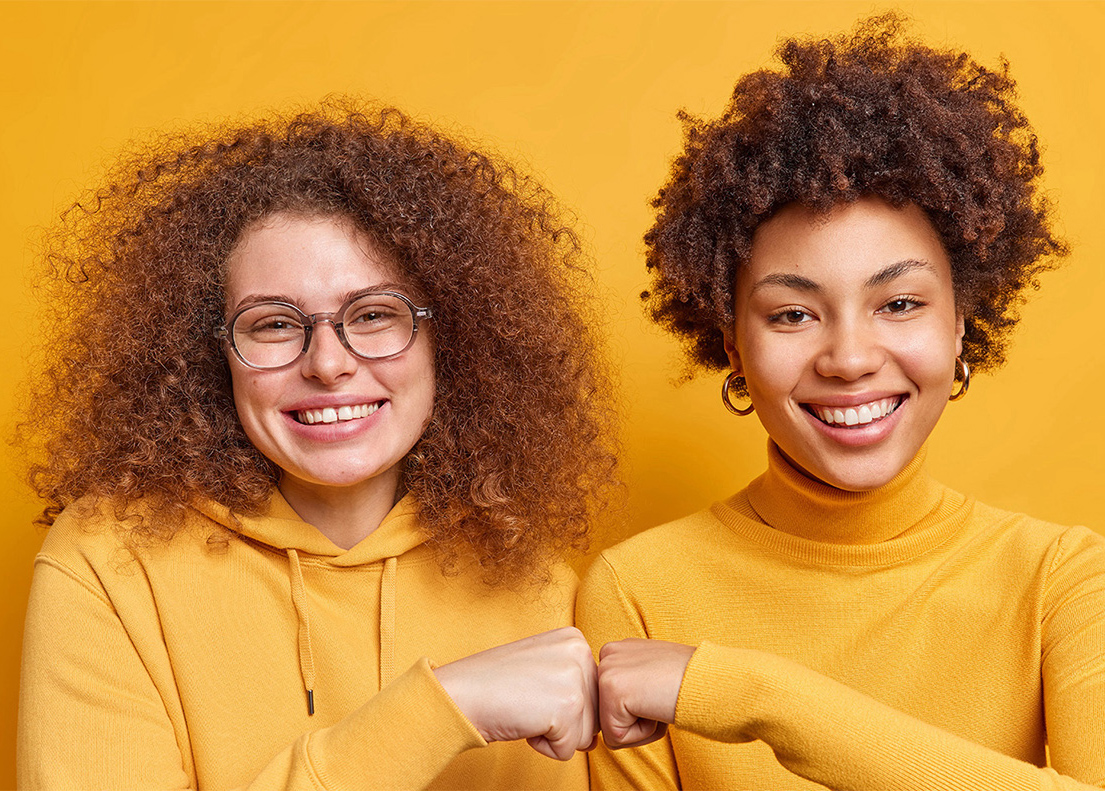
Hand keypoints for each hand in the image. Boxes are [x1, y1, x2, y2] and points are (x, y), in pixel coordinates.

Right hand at [433, 627, 597, 759]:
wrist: (460, 693)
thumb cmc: (495, 683)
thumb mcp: (542, 666)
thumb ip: (573, 684)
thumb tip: (597, 732)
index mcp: (575, 639)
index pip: (592, 692)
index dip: (560, 702)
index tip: (532, 688)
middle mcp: (581, 652)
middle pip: (594, 713)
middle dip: (562, 720)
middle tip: (528, 700)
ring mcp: (576, 678)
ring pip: (585, 734)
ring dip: (554, 734)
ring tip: (526, 708)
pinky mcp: (568, 708)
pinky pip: (568, 750)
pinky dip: (544, 747)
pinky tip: (524, 721)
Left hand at [596, 638, 695, 748]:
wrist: (710, 679)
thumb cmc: (691, 681)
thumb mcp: (654, 673)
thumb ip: (634, 684)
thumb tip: (625, 706)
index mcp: (617, 650)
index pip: (612, 702)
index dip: (639, 709)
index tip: (659, 690)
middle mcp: (607, 655)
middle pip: (609, 715)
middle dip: (638, 720)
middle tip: (661, 696)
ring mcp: (606, 671)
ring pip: (611, 730)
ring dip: (641, 727)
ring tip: (660, 700)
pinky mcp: (611, 690)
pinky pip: (616, 738)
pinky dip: (642, 733)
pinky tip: (657, 705)